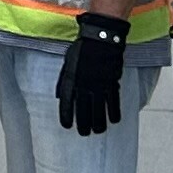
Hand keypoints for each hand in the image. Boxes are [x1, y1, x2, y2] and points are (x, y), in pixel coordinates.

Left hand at [55, 14, 131, 137]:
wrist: (101, 38)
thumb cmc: (82, 49)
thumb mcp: (68, 62)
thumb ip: (65, 79)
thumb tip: (59, 94)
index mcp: (71, 79)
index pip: (66, 101)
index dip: (66, 114)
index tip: (66, 126)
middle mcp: (84, 85)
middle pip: (83, 109)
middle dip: (83, 123)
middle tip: (83, 133)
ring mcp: (99, 85)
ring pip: (99, 109)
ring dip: (98, 122)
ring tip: (98, 131)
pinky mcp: (112, 83)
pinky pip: (114, 102)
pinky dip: (114, 112)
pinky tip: (113, 121)